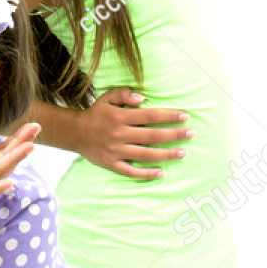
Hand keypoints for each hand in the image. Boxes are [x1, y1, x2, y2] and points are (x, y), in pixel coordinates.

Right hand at [76, 87, 192, 179]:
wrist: (75, 132)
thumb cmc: (96, 114)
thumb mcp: (107, 98)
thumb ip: (124, 94)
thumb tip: (142, 98)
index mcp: (120, 117)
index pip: (150, 116)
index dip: (168, 116)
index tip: (185, 116)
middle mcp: (119, 134)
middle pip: (152, 136)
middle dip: (174, 135)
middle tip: (191, 134)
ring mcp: (116, 151)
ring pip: (146, 154)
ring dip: (166, 154)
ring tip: (183, 152)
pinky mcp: (112, 163)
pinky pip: (132, 171)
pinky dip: (147, 173)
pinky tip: (161, 172)